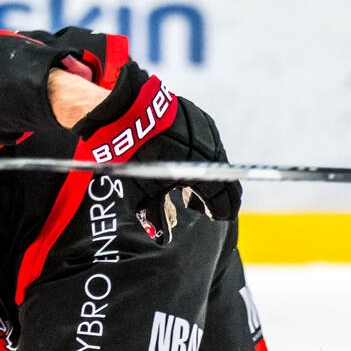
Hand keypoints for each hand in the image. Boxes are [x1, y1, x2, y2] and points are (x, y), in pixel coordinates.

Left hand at [68, 62, 239, 241]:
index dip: (224, 209)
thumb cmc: (135, 155)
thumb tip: (159, 237)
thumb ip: (154, 215)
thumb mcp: (141, 191)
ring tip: (190, 184)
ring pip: (216, 158)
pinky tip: (188, 160)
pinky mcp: (200, 118)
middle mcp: (209, 151)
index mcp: (201, 172)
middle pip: (223, 177)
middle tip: (204, 205)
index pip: (224, 196)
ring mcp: (207, 132)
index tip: (221, 216)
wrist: (127, 113)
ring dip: (208, 172)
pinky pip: (208, 141)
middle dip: (216, 194)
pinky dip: (202, 155)